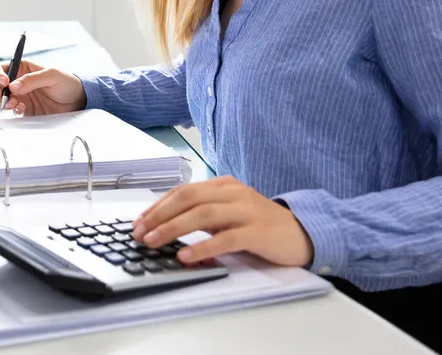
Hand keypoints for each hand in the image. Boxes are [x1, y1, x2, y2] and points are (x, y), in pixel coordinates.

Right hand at [0, 59, 84, 116]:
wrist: (78, 102)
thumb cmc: (67, 82)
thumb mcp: (53, 75)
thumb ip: (32, 79)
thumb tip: (13, 86)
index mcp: (21, 69)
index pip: (0, 69)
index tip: (4, 82)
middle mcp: (16, 82)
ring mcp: (18, 97)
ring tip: (12, 103)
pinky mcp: (23, 111)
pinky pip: (10, 112)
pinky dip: (11, 111)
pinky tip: (22, 109)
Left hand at [132, 176, 314, 266]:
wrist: (303, 232)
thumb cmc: (260, 224)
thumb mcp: (229, 213)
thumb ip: (203, 215)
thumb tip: (165, 226)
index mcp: (223, 185)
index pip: (182, 191)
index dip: (157, 206)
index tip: (138, 222)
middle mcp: (233, 193)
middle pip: (188, 198)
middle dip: (159, 215)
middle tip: (139, 233)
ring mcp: (246, 211)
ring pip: (202, 214)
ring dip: (173, 228)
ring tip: (153, 242)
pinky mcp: (258, 232)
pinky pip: (225, 238)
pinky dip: (202, 247)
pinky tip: (186, 257)